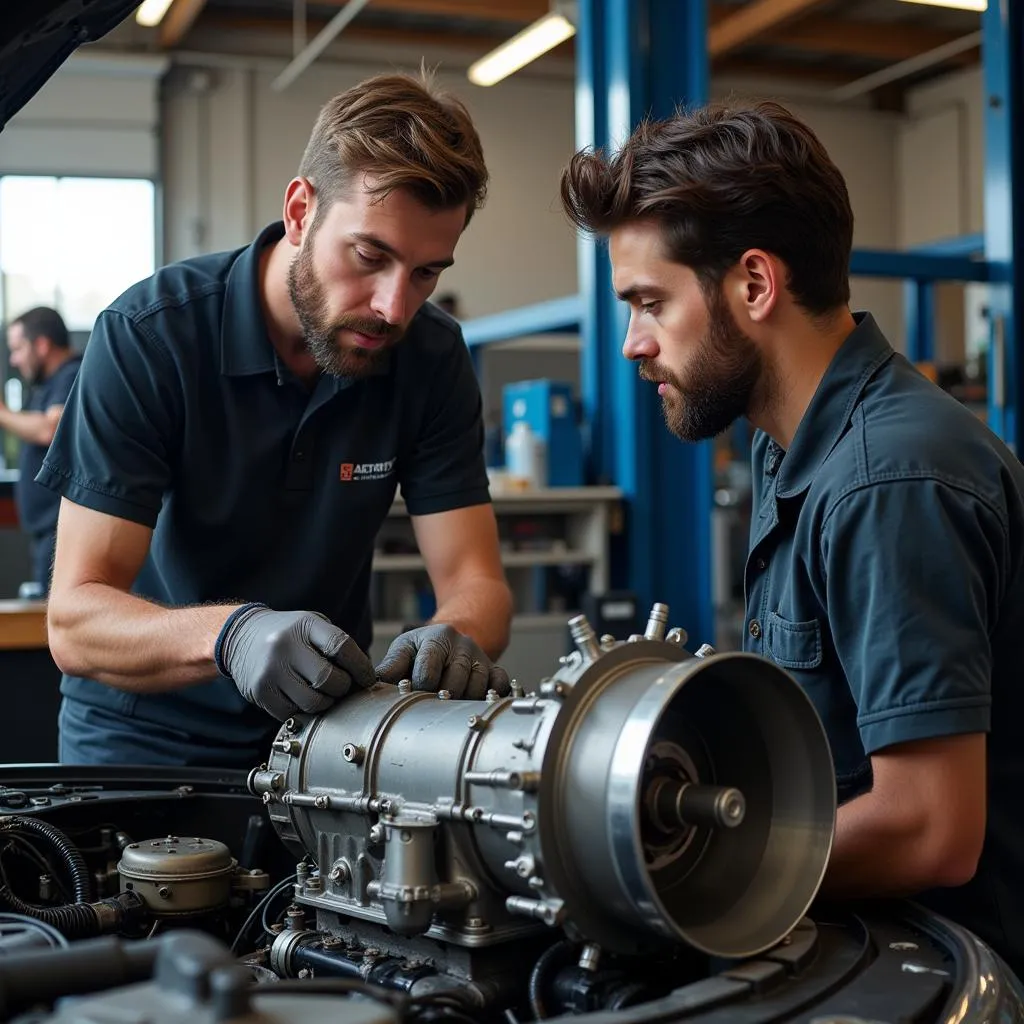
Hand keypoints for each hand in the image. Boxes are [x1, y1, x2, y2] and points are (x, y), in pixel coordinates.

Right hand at [216, 604, 375, 720]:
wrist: (242, 636)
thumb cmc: (289, 634)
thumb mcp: (312, 626)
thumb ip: (337, 645)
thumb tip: (366, 676)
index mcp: (305, 625)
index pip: (341, 647)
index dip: (361, 666)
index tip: (367, 678)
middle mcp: (285, 646)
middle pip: (329, 679)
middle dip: (343, 688)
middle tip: (342, 687)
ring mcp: (270, 670)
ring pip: (313, 702)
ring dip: (326, 703)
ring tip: (324, 694)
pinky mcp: (260, 691)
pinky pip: (292, 713)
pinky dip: (303, 711)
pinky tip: (302, 698)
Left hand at [375, 624, 509, 699]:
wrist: (453, 637)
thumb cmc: (423, 649)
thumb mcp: (404, 649)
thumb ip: (390, 666)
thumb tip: (372, 683)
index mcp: (438, 637)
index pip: (429, 670)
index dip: (419, 689)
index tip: (412, 698)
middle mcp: (463, 645)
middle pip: (455, 680)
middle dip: (441, 699)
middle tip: (431, 709)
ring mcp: (481, 657)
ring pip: (478, 686)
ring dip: (463, 703)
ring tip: (449, 712)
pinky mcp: (494, 669)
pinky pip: (499, 685)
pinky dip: (490, 698)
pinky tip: (476, 706)